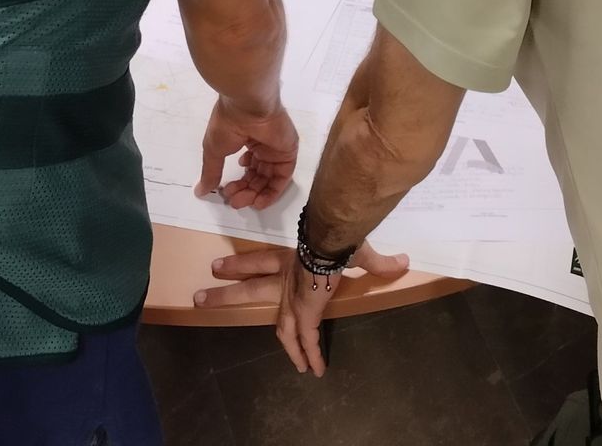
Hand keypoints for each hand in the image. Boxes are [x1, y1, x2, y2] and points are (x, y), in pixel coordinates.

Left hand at [192, 244, 409, 375]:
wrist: (332, 235)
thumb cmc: (338, 231)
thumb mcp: (356, 246)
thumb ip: (376, 259)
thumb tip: (402, 260)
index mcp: (292, 259)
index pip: (263, 265)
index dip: (243, 266)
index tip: (221, 268)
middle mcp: (287, 278)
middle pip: (251, 288)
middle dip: (226, 294)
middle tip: (199, 299)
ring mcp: (295, 297)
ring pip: (276, 322)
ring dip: (259, 331)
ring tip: (238, 345)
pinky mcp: (307, 312)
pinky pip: (308, 337)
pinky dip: (311, 354)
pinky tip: (315, 371)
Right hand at [195, 98, 298, 208]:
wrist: (247, 106)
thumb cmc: (228, 124)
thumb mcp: (214, 150)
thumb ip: (211, 172)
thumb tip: (200, 190)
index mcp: (248, 139)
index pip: (247, 167)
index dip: (237, 182)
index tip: (226, 192)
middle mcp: (264, 145)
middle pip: (257, 175)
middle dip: (244, 190)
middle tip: (233, 200)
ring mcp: (277, 149)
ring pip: (268, 179)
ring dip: (255, 193)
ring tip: (241, 201)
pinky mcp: (288, 152)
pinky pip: (282, 177)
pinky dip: (272, 192)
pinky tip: (259, 201)